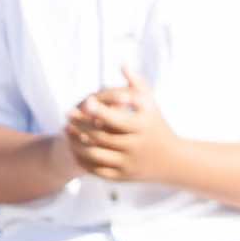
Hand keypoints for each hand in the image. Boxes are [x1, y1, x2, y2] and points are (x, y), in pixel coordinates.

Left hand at [66, 68, 182, 185]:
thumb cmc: (157, 125)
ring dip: (77, 142)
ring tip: (65, 130)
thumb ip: (136, 83)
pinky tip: (74, 148)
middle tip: (67, 113)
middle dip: (80, 124)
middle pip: (101, 136)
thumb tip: (122, 63)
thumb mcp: (151, 104)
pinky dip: (83, 160)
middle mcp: (135, 147)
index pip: (114, 119)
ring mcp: (129, 164)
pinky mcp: (124, 177)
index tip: (83, 101)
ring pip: (96, 155)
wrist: (173, 161)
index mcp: (142, 128)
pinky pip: (98, 170)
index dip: (97, 110)